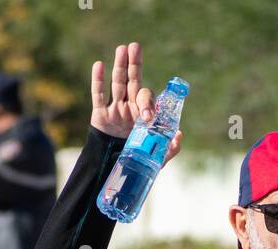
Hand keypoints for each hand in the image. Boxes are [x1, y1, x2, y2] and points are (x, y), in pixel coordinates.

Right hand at [90, 41, 182, 164]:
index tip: (147, 116)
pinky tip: (99, 65)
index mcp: (143, 114)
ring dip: (119, 66)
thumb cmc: (138, 162)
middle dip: (135, 65)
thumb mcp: (157, 158)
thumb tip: (179, 135)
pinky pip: (99, 95)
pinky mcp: (100, 115)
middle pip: (133, 81)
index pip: (146, 99)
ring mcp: (115, 110)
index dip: (148, 103)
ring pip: (117, 83)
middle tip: (135, 47)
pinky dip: (98, 80)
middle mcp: (130, 107)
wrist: (115, 171)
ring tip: (122, 49)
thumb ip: (170, 148)